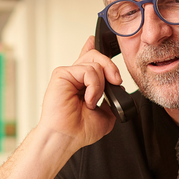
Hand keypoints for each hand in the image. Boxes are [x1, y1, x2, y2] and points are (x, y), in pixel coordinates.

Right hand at [37, 36, 122, 151]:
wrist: (67, 138)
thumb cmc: (80, 130)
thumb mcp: (106, 114)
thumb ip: (112, 98)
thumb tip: (116, 87)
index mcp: (82, 83)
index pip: (87, 60)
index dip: (91, 48)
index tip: (93, 40)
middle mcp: (74, 77)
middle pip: (96, 56)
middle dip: (111, 67)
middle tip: (115, 82)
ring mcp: (68, 74)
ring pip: (95, 63)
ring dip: (100, 85)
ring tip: (92, 102)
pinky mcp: (61, 74)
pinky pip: (88, 70)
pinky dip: (93, 86)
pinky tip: (88, 99)